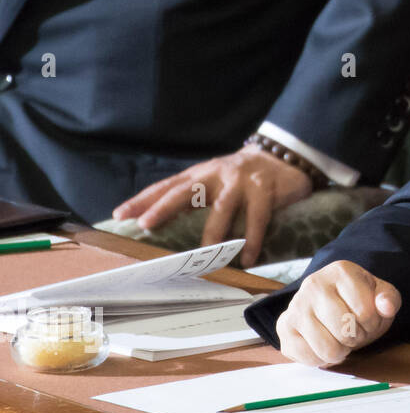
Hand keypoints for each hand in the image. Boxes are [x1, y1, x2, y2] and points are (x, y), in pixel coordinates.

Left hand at [112, 146, 311, 266]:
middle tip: (146, 224)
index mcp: (200, 174)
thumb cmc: (244, 176)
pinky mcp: (265, 189)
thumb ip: (197, 197)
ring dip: (212, 231)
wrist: (284, 156)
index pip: (167, 186)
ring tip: (203, 253)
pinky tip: (247, 257)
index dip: (144, 199)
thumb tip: (168, 226)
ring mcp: (241, 181)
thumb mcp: (216, 181)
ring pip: (222, 207)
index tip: (121, 215)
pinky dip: (251, 239)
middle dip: (163, 207)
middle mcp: (216, 174)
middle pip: (185, 191)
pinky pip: (257, 218)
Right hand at [275, 261, 400, 365]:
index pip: (365, 312)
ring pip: (328, 348)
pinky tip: (324, 344)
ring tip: (340, 338)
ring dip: (341, 351)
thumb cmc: (359, 300)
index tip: (368, 318)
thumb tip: (385, 306)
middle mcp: (314, 284)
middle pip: (345, 330)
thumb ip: (389, 299)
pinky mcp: (283, 327)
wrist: (331, 303)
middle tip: (354, 330)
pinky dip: (322, 359)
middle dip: (357, 337)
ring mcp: (295, 306)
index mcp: (341, 271)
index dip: (372, 323)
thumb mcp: (380, 296)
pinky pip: (308, 358)